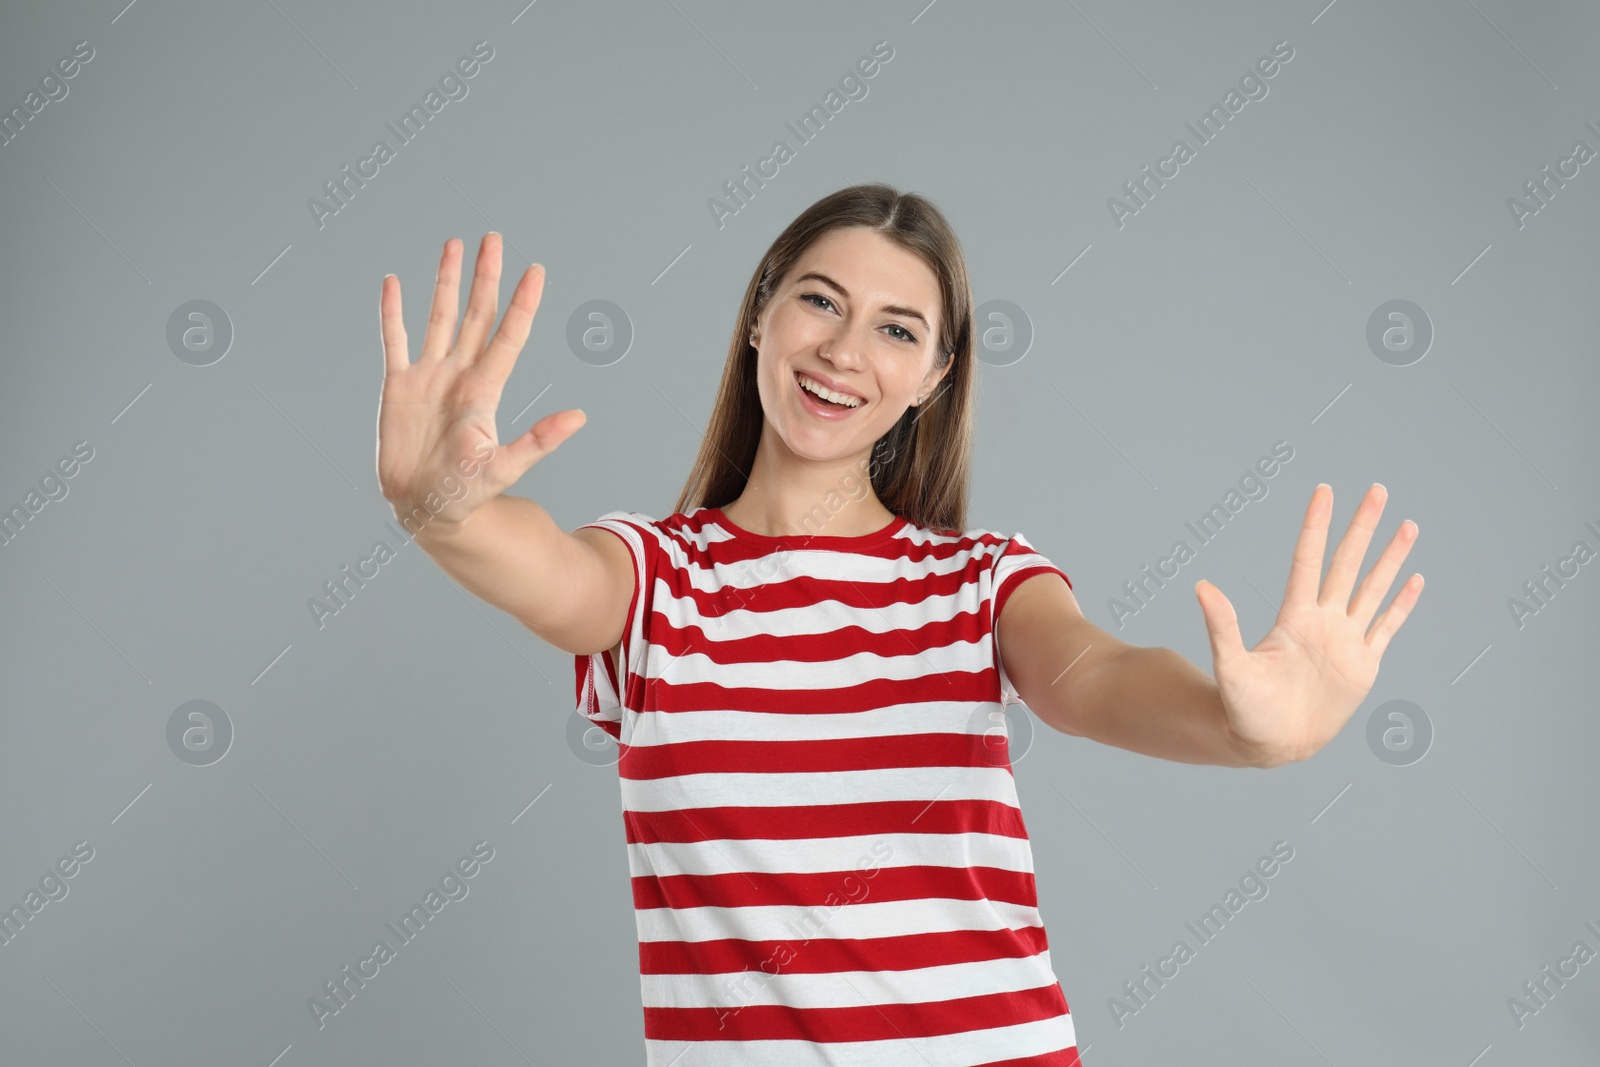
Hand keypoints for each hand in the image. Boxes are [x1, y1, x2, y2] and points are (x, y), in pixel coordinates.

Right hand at [377, 233, 584, 527]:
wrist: (426, 508)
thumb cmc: (467, 494)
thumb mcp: (504, 467)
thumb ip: (538, 441)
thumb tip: (580, 417)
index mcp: (484, 391)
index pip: (507, 336)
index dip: (521, 304)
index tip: (535, 271)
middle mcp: (459, 375)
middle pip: (475, 315)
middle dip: (485, 277)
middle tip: (494, 239)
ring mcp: (428, 377)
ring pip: (439, 317)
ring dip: (446, 282)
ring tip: (455, 246)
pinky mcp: (398, 387)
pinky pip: (395, 341)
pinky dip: (393, 312)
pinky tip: (395, 284)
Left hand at [1193, 483, 1423, 767]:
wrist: (1268, 742)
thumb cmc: (1242, 707)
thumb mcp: (1231, 666)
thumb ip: (1221, 627)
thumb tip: (1201, 586)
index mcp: (1294, 618)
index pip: (1309, 559)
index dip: (1316, 526)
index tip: (1324, 490)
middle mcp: (1322, 621)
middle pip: (1347, 564)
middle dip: (1363, 527)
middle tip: (1377, 489)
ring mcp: (1345, 640)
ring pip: (1373, 588)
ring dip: (1390, 558)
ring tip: (1407, 525)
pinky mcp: (1363, 665)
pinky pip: (1386, 627)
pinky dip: (1401, 604)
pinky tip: (1414, 578)